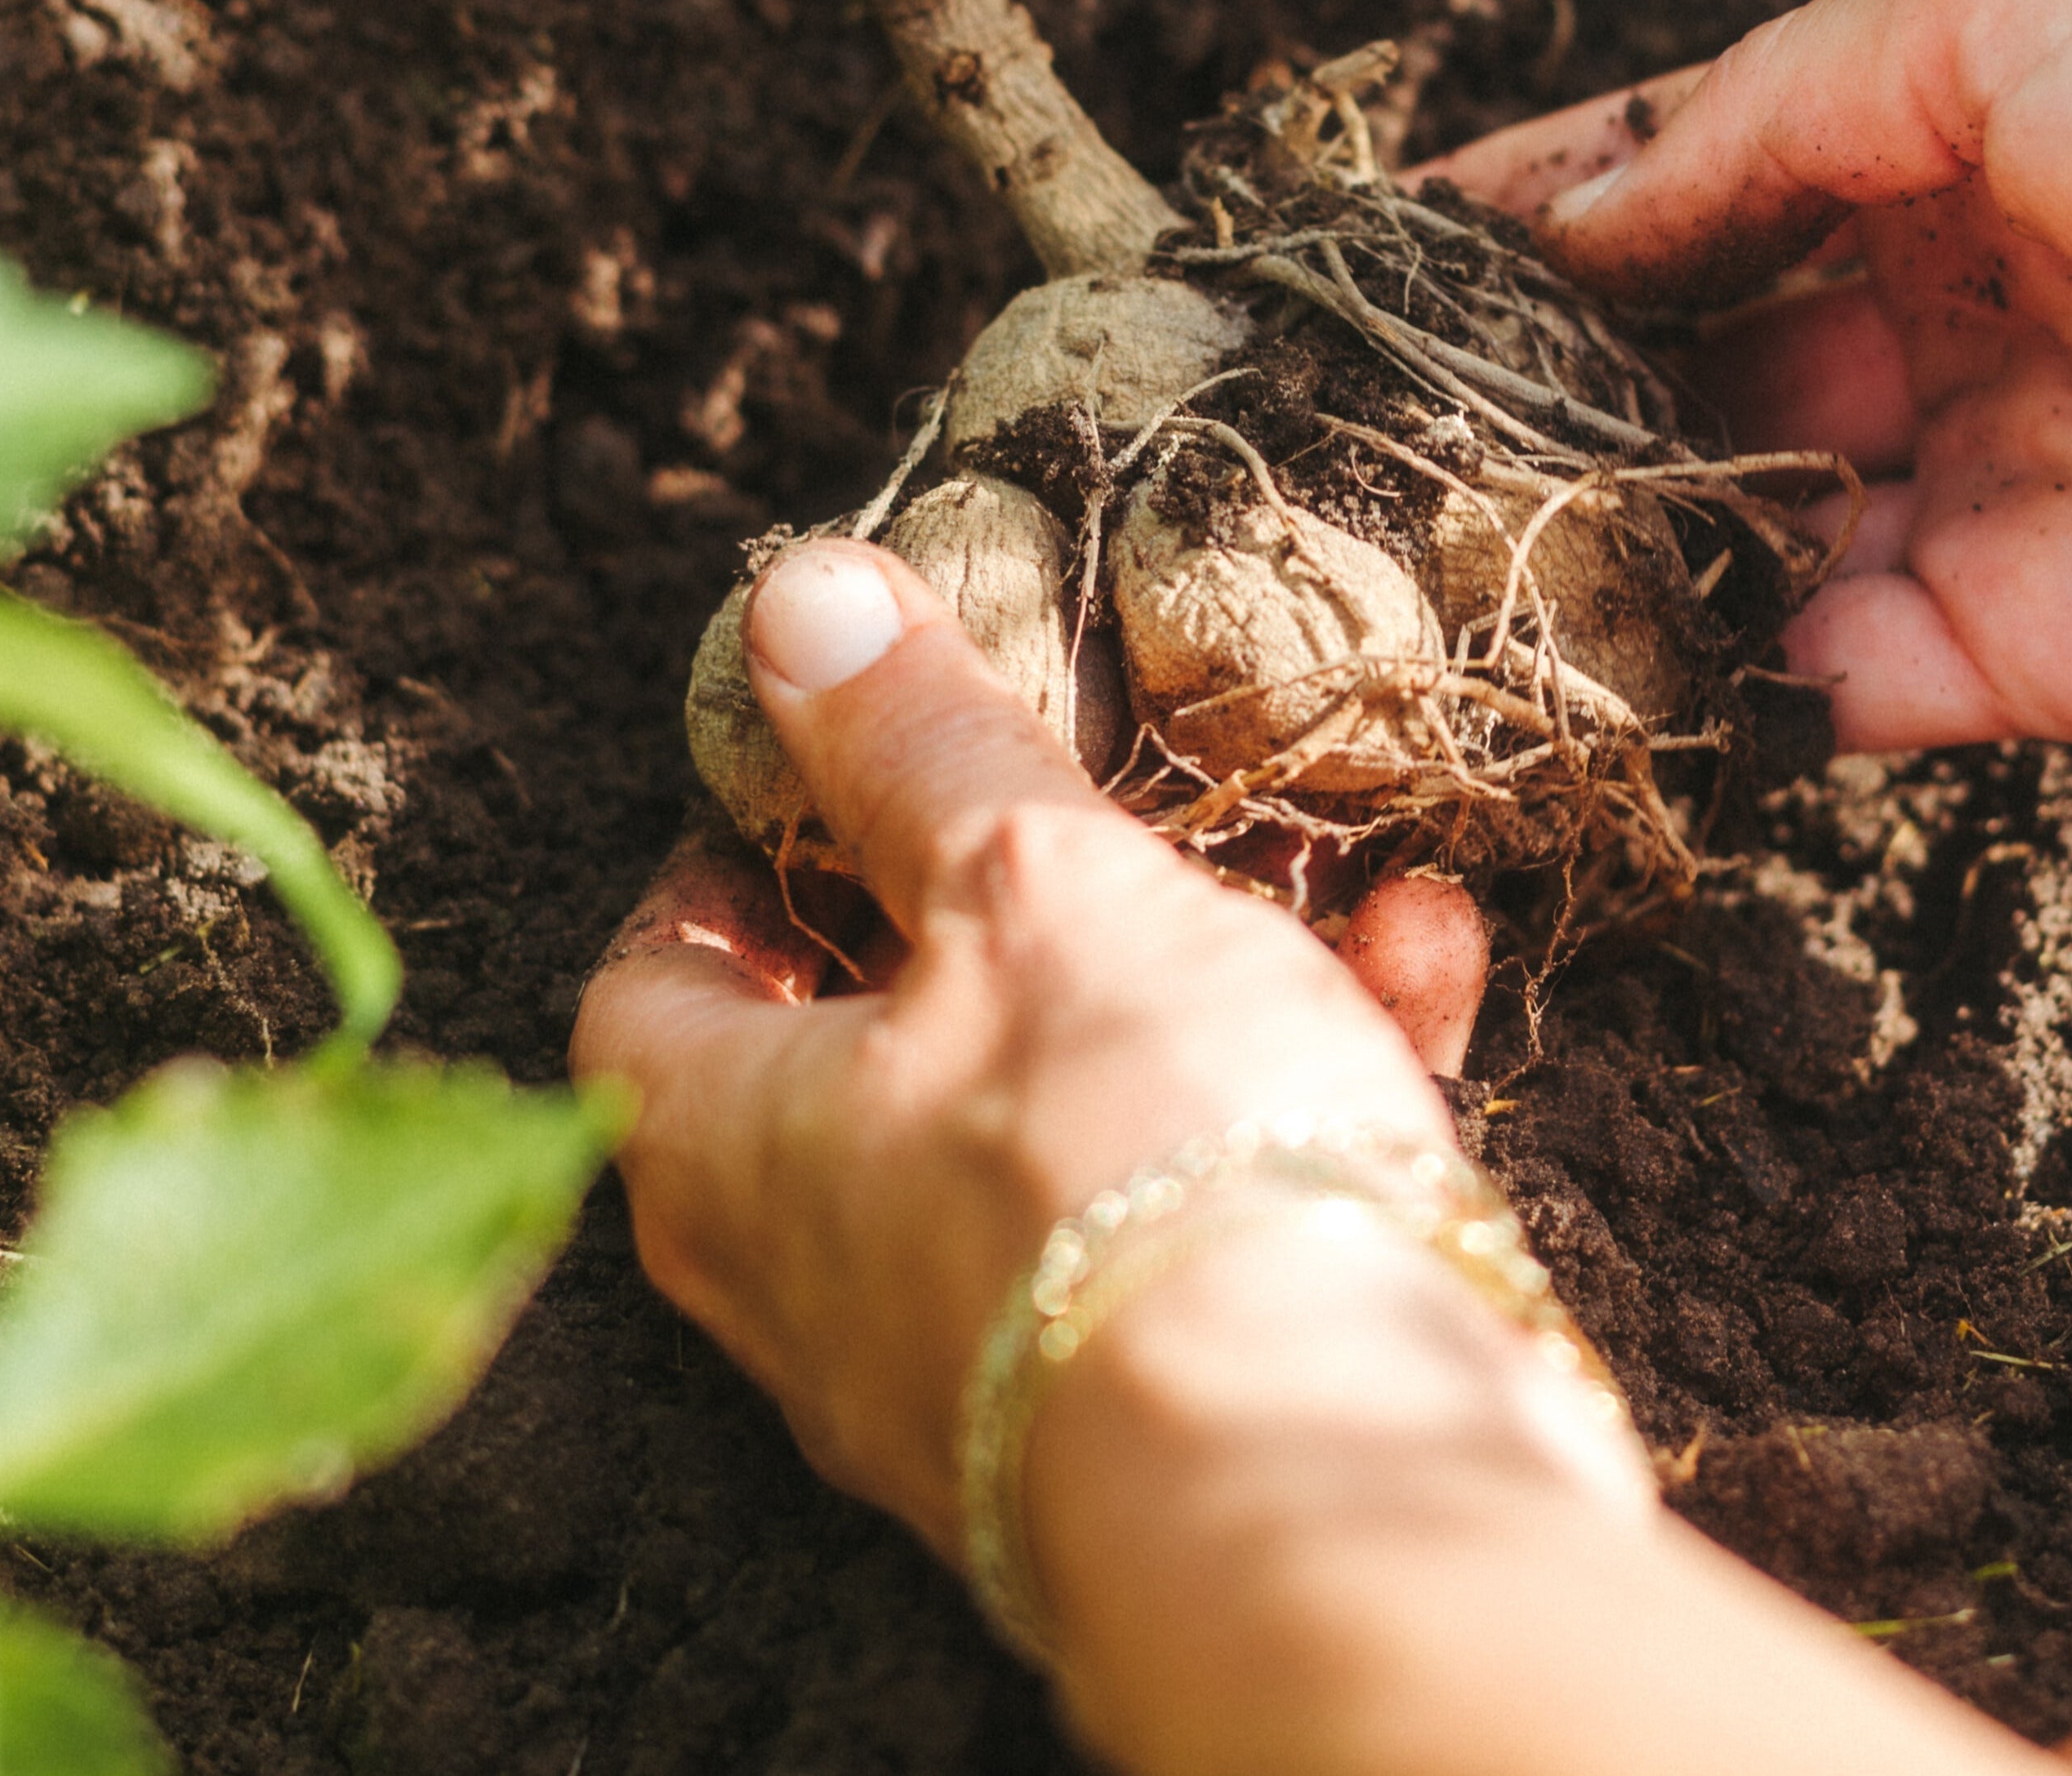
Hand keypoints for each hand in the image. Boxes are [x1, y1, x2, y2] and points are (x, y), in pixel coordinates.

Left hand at [569, 540, 1487, 1548]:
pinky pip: (1202, 1189)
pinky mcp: (1166, 1374)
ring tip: (1304, 846)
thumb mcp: (1026, 886)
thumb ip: (919, 748)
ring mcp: (1002, 1340)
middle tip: (1078, 789)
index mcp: (732, 1144)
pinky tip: (1419, 952)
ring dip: (1193, 959)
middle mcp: (834, 1273)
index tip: (823, 766)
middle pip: (878, 1043)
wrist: (1326, 1465)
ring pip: (1073, 1106)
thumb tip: (798, 606)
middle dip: (1006, 896)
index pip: (652, 981)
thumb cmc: (1122, 1158)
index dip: (728, 858)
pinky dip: (1292, 1064)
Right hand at [1422, 0, 2071, 756]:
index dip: (1555, 214)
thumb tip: (1605, 207)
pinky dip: (1756, 674)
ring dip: (1636, 542)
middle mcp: (1973, 309)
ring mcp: (2006, 484)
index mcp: (1968, 133)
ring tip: (1491, 561)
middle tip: (1403, 436)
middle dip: (1572, 394)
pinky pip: (1856, 673)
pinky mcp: (2054, 649)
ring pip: (1760, 526)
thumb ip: (1782, 99)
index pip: (1711, 175)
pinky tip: (1655, 662)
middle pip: (1716, 363)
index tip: (1394, 261)